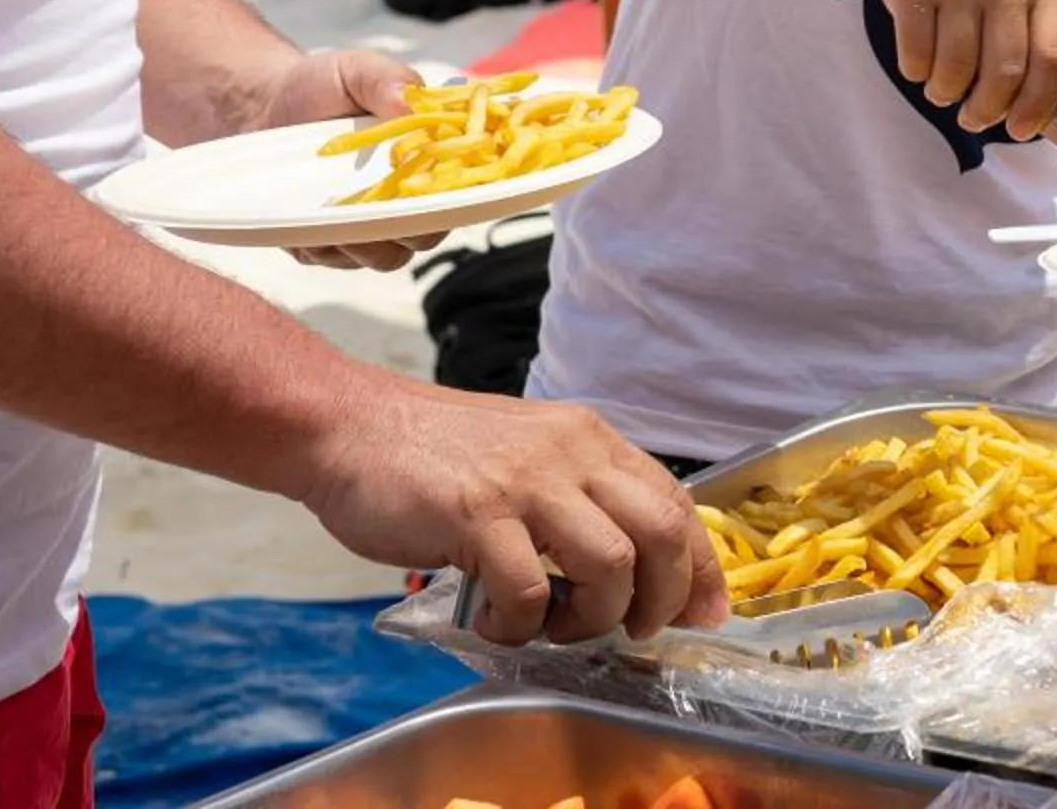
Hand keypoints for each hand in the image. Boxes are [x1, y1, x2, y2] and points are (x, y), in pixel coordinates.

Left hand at [218, 48, 443, 272]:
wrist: (265, 103)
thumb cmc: (324, 85)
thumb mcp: (358, 70)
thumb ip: (387, 80)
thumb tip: (410, 106)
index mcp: (428, 160)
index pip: (460, 192)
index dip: (457, 198)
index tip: (436, 187)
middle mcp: (403, 200)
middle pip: (427, 233)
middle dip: (413, 229)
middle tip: (388, 208)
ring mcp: (365, 226)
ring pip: (385, 255)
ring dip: (371, 243)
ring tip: (346, 218)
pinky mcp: (324, 242)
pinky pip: (335, 258)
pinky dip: (329, 246)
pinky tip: (312, 220)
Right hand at [296, 382, 727, 645]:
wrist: (350, 426)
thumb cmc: (436, 453)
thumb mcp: (531, 454)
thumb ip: (579, 494)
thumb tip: (629, 560)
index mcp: (591, 440)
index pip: (676, 502)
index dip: (700, 565)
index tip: (706, 611)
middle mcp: (572, 454)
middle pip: (662, 532)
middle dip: (663, 598)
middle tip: (632, 630)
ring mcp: (526, 483)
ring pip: (611, 564)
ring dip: (591, 618)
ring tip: (553, 625)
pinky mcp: (475, 515)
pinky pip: (527, 592)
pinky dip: (519, 627)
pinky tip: (494, 621)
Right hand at [867, 0, 1056, 141]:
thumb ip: (1050, 31)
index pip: (1053, 57)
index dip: (1039, 104)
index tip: (1022, 131)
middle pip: (1004, 73)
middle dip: (987, 111)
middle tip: (974, 119)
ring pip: (956, 71)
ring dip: (946, 94)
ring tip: (942, 90)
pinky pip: (916, 56)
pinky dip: (917, 73)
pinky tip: (920, 64)